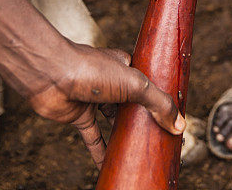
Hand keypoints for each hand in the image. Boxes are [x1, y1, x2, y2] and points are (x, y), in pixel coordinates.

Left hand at [28, 41, 184, 168]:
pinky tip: (107, 163)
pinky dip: (100, 150)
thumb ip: (158, 103)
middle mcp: (112, 82)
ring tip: (138, 151)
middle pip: (132, 105)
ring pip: (113, 121)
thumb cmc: (92, 69)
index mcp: (127, 68)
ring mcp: (95, 99)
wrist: (51, 74)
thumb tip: (180, 124)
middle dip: (144, 120)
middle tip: (158, 138)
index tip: (173, 117)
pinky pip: (93, 136)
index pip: (149, 85)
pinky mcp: (80, 115)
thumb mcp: (134, 84)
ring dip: (123, 135)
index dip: (160, 100)